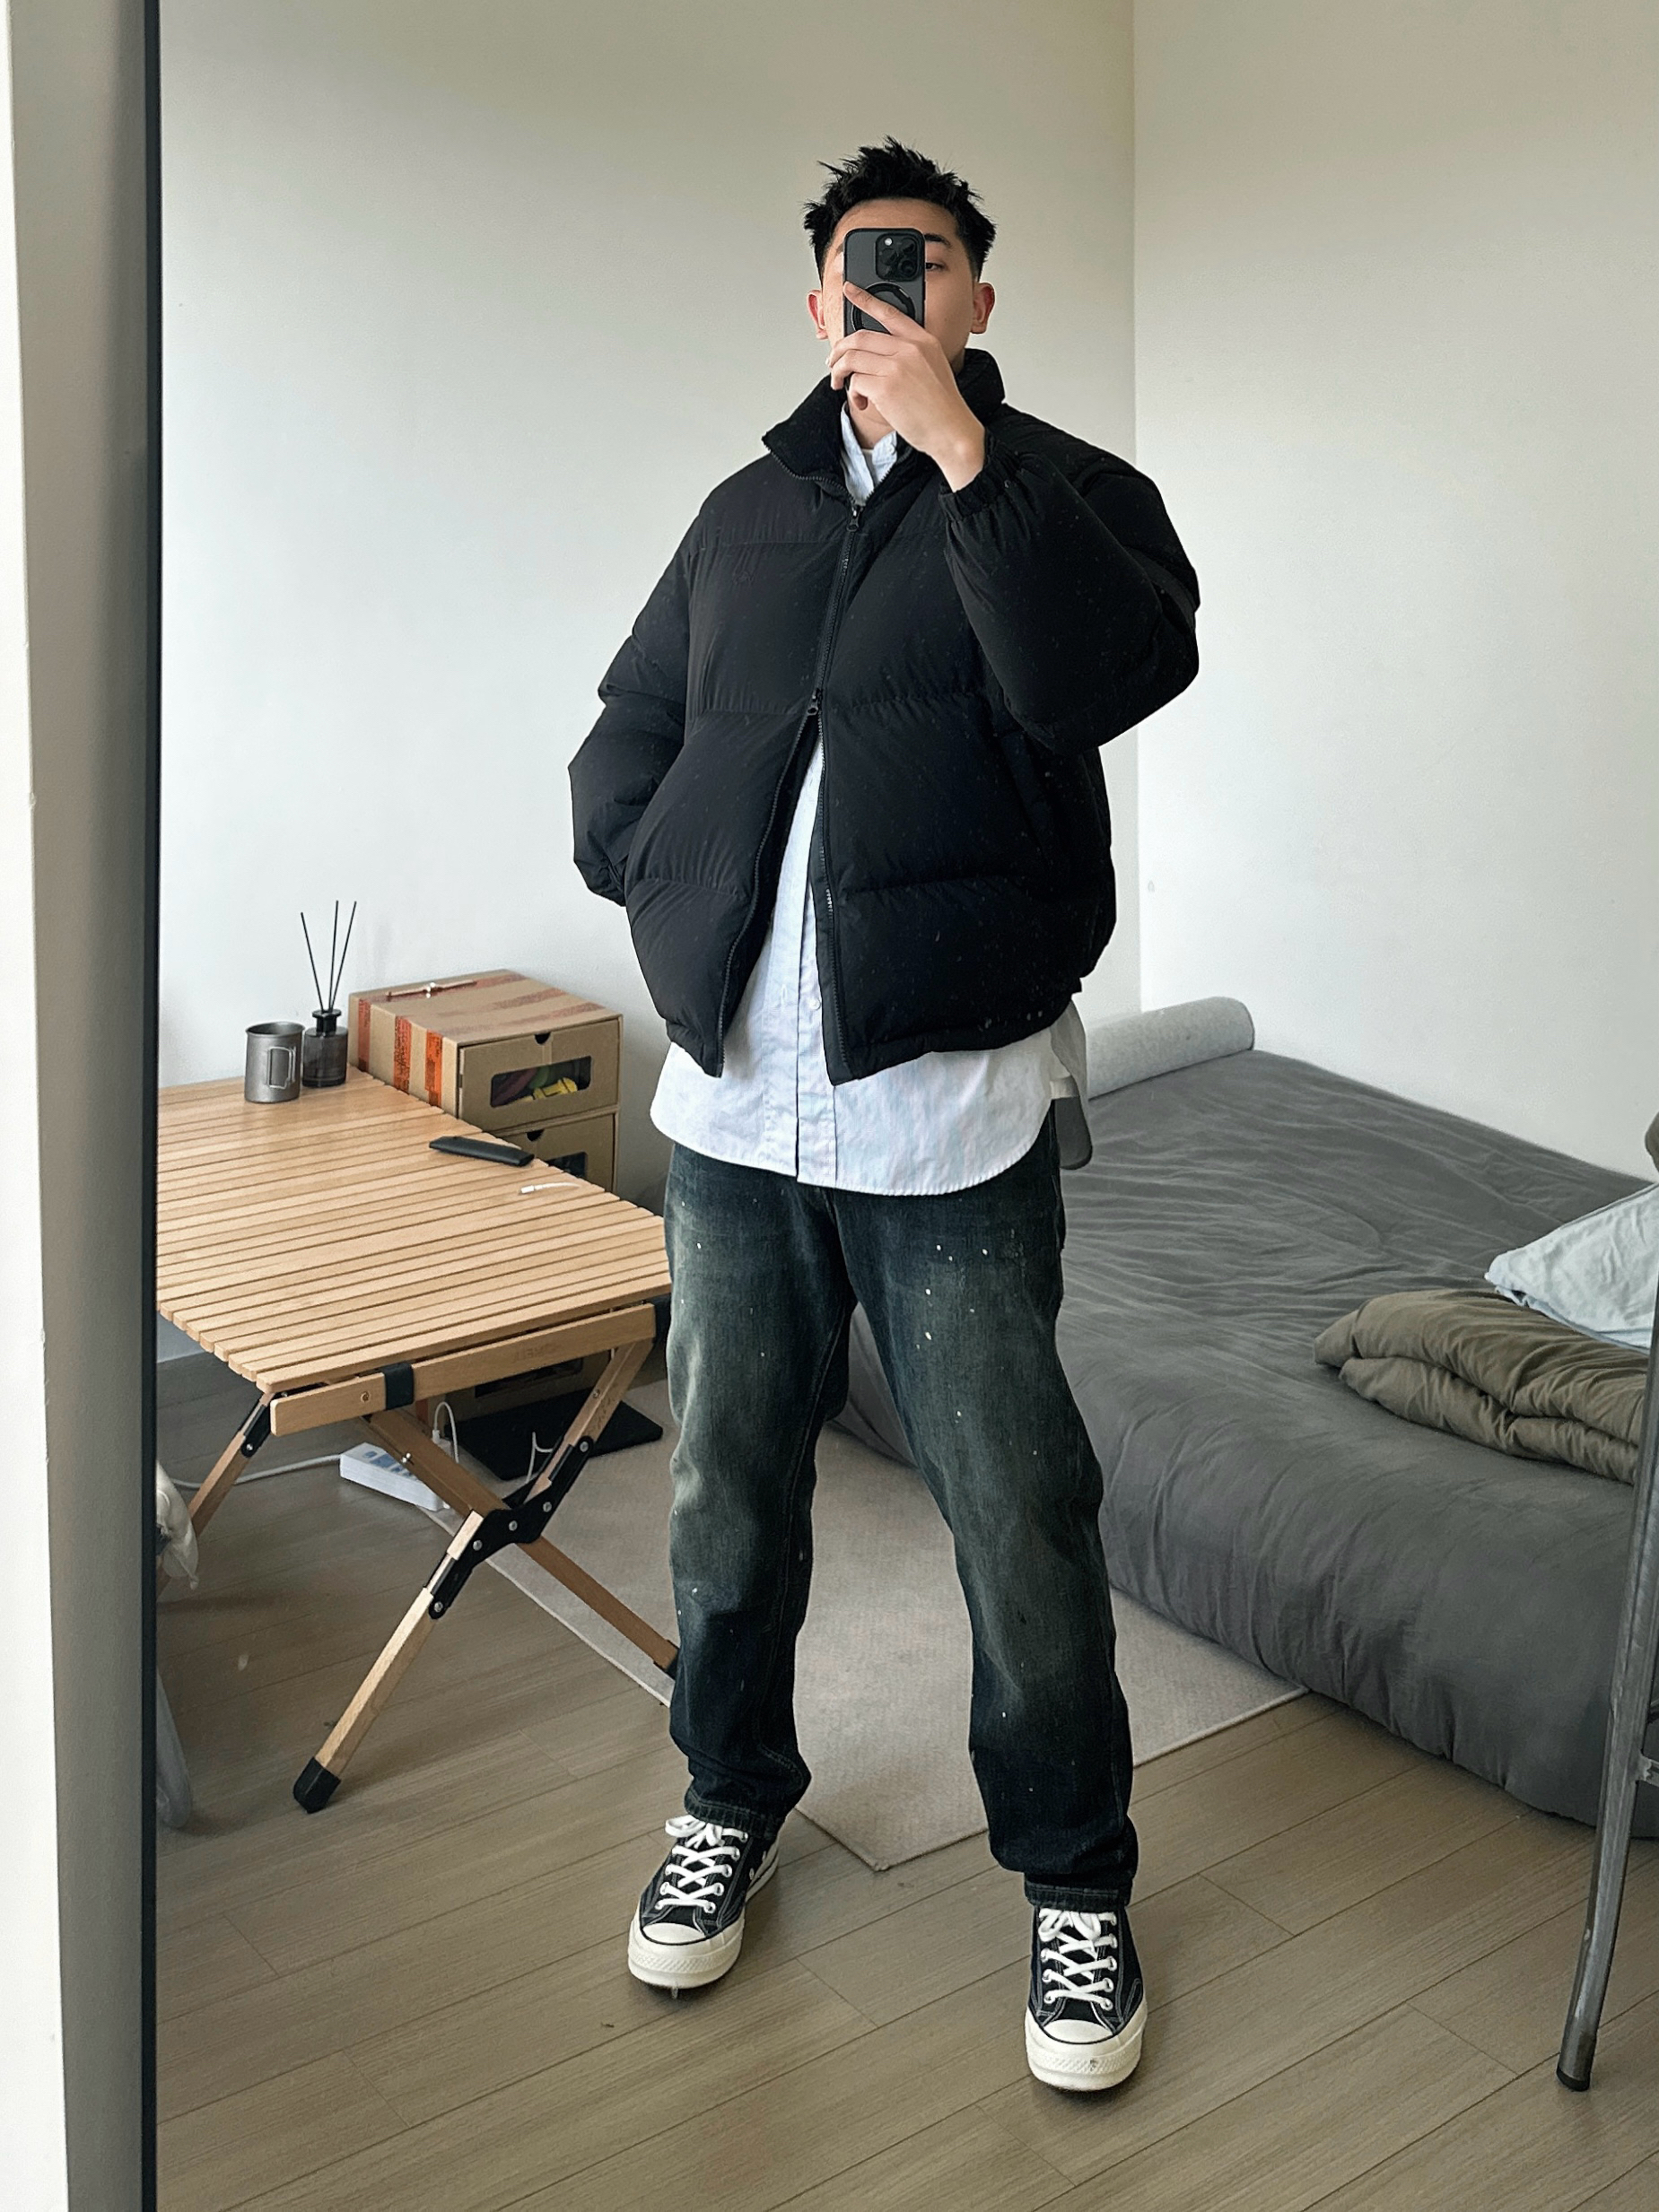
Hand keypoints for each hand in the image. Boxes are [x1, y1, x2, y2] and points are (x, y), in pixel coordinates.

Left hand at [827, 285, 984, 490]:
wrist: (951, 430)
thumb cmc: (941, 405)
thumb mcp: (933, 366)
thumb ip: (909, 354)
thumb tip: (874, 355)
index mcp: (922, 340)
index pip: (888, 312)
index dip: (864, 299)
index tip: (850, 290)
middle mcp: (909, 349)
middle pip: (859, 337)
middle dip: (839, 350)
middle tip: (833, 361)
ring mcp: (896, 368)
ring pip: (852, 359)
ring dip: (839, 372)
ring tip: (840, 383)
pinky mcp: (885, 389)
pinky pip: (855, 383)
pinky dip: (852, 394)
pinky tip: (861, 403)